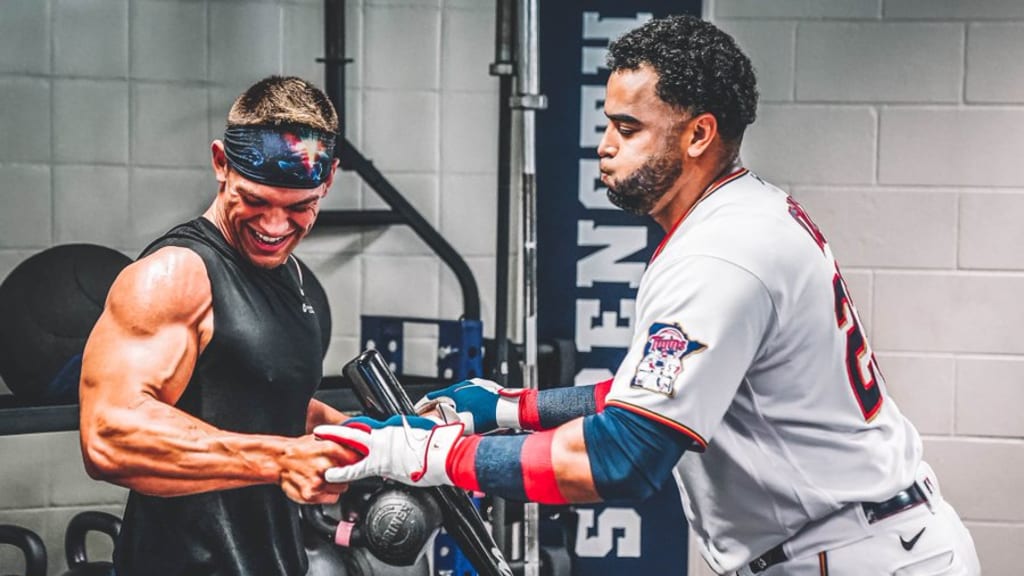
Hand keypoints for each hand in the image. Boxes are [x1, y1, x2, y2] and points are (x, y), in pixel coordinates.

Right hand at [277, 434, 359, 503]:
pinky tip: (319, 485)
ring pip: (342, 488)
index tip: (357, 463)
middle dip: (345, 473)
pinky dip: (328, 494)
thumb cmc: (299, 449)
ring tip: (324, 477)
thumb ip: (340, 443)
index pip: (356, 459)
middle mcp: (324, 466)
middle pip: (350, 475)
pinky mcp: (311, 495)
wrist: (278, 461)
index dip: (357, 461)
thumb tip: (359, 445)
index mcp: (329, 449)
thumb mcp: (321, 438)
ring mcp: (318, 482)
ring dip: (336, 484)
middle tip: (335, 470)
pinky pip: (332, 498)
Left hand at [314, 415, 463, 486]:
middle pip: (353, 433)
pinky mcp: (386, 468)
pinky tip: (334, 475)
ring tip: (323, 455)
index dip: (351, 426)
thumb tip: (404, 435)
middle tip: (319, 434)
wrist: (445, 455)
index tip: (341, 427)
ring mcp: (383, 453)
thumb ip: (405, 434)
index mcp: (391, 428)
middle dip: (334, 433)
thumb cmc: (438, 444)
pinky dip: (345, 472)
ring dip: (336, 452)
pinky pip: (360, 470)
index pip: (365, 425)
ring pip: (354, 451)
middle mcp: (384, 438)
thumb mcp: (419, 431)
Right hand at [413, 378, 525, 434]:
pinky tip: (470, 414)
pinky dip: (465, 405)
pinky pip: (470, 397)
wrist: (510, 409)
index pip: (432, 397)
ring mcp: (476, 386)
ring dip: (452, 406)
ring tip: (451, 416)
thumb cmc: (489, 415)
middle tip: (431, 415)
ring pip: (458, 396)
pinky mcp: (487, 390)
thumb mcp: (463, 423)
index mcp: (455, 391)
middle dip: (437, 407)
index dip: (422, 405)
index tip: (416, 410)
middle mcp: (465, 385)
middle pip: (445, 396)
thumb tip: (437, 428)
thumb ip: (447, 425)